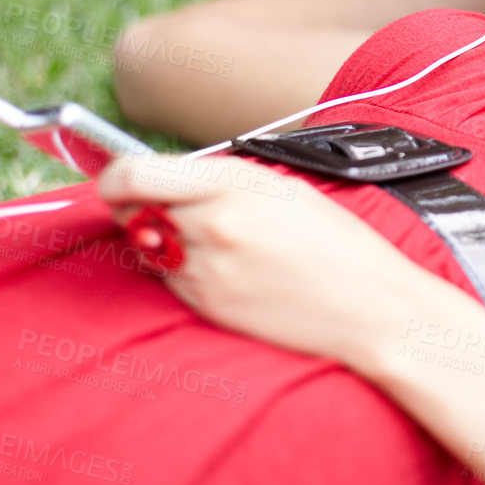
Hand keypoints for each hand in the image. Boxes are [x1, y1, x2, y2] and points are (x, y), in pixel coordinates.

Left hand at [97, 155, 434, 370]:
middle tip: (162, 211)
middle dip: (139, 209)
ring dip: (165, 243)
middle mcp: (212, 226)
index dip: (114, 177)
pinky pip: (171, 281)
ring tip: (221, 245)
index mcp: (234, 186)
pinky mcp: (207, 306)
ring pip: (148, 248)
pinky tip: (231, 274)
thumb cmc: (340, 247)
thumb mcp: (288, 190)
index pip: (134, 174)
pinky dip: (186, 273)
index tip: (116, 180)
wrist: (371, 310)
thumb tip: (174, 180)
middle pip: (133, 211)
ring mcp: (206, 270)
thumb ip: (225, 181)